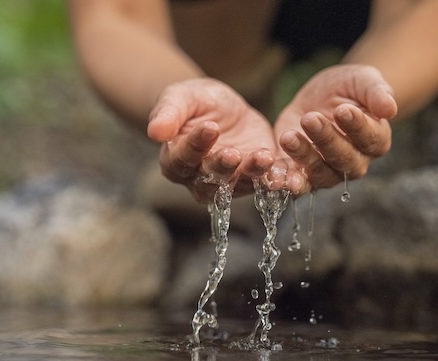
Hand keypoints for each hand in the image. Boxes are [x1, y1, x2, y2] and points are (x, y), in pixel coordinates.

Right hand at [147, 78, 282, 202]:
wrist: (219, 106)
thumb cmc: (192, 102)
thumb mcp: (179, 98)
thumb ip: (168, 114)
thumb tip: (154, 132)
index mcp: (175, 161)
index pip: (182, 158)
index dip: (195, 145)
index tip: (208, 128)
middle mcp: (198, 179)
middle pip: (209, 179)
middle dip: (222, 166)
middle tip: (233, 152)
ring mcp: (227, 182)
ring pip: (238, 184)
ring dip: (251, 173)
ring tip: (263, 157)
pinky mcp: (251, 177)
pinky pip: (262, 182)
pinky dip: (273, 178)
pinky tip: (283, 170)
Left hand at [274, 65, 397, 190]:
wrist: (319, 97)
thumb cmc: (347, 88)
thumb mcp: (362, 80)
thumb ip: (376, 92)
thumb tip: (390, 108)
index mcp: (375, 140)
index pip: (370, 138)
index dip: (357, 126)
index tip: (343, 110)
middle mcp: (355, 162)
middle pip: (344, 159)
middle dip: (326, 140)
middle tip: (310, 119)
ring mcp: (328, 172)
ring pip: (319, 172)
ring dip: (303, 156)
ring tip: (288, 136)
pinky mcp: (302, 174)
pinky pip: (296, 183)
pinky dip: (285, 180)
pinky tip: (274, 172)